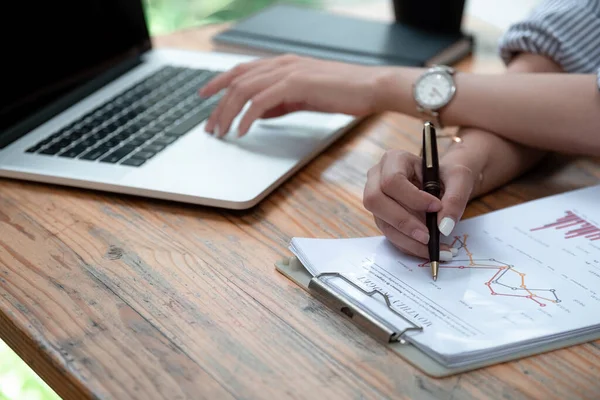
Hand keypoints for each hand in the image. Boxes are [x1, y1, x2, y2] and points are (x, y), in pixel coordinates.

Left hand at [198, 54, 389, 136]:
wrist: (370, 87)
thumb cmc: (343, 92)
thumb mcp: (304, 97)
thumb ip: (280, 103)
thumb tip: (257, 114)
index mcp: (283, 64)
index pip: (241, 71)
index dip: (218, 82)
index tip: (204, 96)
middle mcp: (281, 64)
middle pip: (237, 81)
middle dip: (218, 105)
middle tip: (210, 127)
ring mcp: (288, 71)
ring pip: (245, 90)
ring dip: (228, 113)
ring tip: (221, 132)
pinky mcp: (296, 84)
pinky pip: (262, 101)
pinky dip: (248, 117)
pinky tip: (243, 131)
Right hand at [363, 149, 476, 259]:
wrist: (444, 182)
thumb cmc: (447, 175)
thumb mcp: (459, 178)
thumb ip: (455, 198)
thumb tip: (443, 227)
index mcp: (394, 159)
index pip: (392, 180)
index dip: (412, 198)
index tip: (436, 208)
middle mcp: (377, 178)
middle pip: (375, 201)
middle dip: (403, 222)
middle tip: (428, 237)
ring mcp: (376, 199)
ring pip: (381, 222)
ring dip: (406, 239)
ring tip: (431, 248)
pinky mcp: (381, 217)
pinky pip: (389, 234)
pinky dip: (408, 245)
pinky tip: (426, 249)